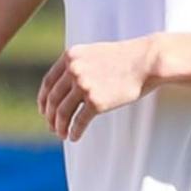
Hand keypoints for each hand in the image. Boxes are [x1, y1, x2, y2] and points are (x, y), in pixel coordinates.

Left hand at [38, 36, 158, 140]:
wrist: (147, 61)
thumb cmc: (124, 58)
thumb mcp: (93, 53)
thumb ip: (77, 65)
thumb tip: (64, 85)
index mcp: (70, 57)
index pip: (48, 82)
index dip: (43, 99)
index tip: (42, 110)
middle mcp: (73, 70)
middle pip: (52, 99)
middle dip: (49, 116)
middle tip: (50, 127)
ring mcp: (84, 86)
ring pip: (62, 112)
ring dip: (59, 126)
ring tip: (61, 134)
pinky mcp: (97, 102)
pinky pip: (79, 121)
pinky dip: (74, 131)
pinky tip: (73, 137)